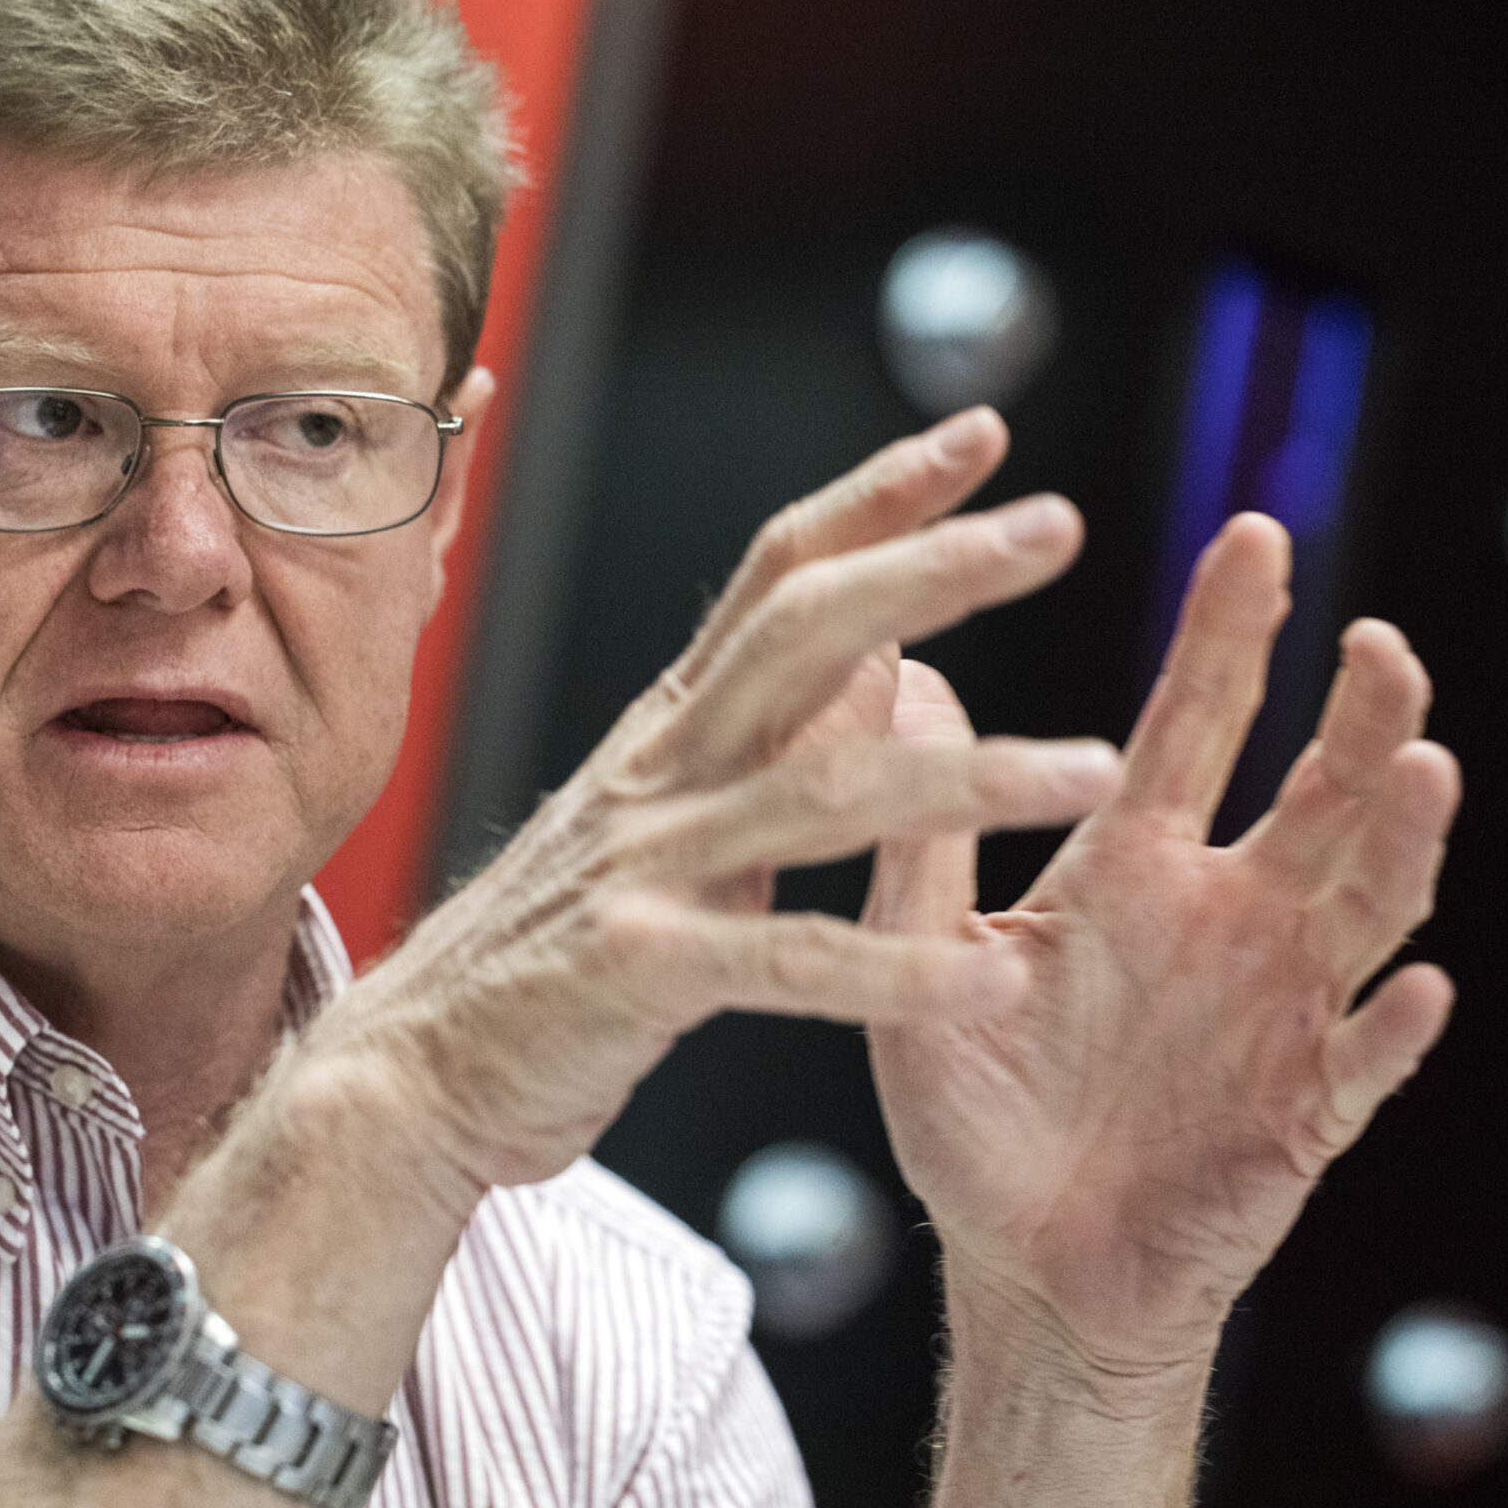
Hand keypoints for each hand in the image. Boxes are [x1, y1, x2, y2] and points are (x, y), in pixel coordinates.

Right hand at [314, 410, 1123, 1201]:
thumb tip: (883, 660)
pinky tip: (987, 981)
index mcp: (674, 731)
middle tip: (1060, 525)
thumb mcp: (667, 824)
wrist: (410, 1071)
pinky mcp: (637, 972)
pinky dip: (896, 972)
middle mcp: (660, 772)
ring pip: (824, 792)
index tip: (983, 435)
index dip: (879, 496)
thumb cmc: (559, 954)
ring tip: (1096, 771)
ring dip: (972, 776)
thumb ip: (767, 743)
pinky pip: (790, 966)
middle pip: (805, 632)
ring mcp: (643, 864)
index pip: (780, 576)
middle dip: (936, 567)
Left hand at [864, 515, 1459, 1386]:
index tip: (1255, 532)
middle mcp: (1227, 920)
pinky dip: (1390, 1029)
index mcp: (1136, 869)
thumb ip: (919, 832)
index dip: (1230, 632)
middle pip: (1320, 793)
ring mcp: (1280, 1012)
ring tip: (1422, 769)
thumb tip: (904, 668)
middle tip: (1378, 642)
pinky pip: (1362, 1066)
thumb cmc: (976, 1112)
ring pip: (1368, 907)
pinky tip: (1415, 990)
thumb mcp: (924, 959)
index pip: (1196, 725)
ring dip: (1403, 843)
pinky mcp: (1304, 1117)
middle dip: (1361, 716)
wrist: (1021, 1264)